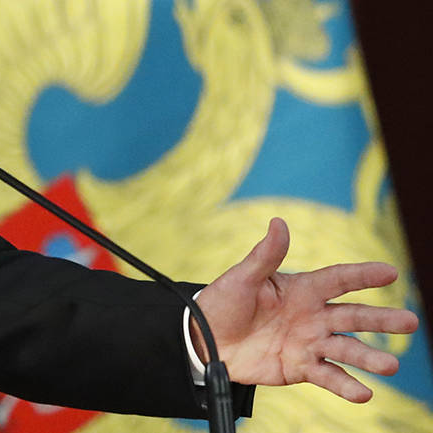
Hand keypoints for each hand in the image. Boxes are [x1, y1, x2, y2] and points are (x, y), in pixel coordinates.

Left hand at [194, 217, 418, 401]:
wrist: (206, 339)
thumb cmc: (223, 301)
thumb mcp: (242, 277)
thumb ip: (264, 255)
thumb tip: (278, 222)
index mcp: (302, 289)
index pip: (339, 279)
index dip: (363, 275)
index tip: (391, 272)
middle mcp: (313, 315)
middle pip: (353, 316)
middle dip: (381, 320)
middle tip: (410, 322)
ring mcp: (309, 342)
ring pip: (346, 349)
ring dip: (369, 358)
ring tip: (390, 366)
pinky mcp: (300, 367)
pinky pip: (327, 376)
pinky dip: (345, 386)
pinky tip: (363, 394)